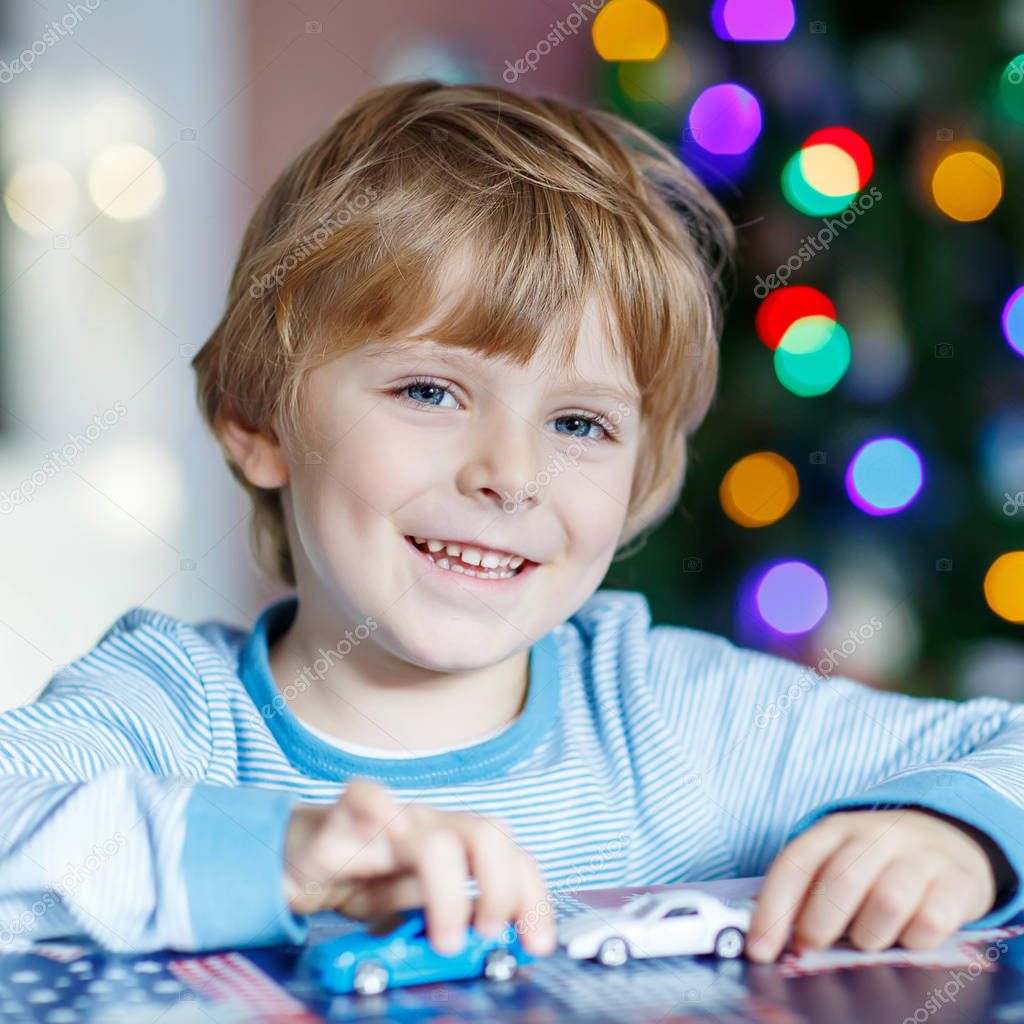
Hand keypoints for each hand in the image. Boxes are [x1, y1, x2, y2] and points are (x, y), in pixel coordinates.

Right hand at [282, 777, 554, 956]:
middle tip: (488, 934)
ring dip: (448, 890)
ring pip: (432, 836)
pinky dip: (376, 808)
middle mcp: (429, 825)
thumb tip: (501, 941)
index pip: (512, 857)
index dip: (532, 899)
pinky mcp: (342, 820)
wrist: (303, 858)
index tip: (536, 945)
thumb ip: (457, 914)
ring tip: (445, 937)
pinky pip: (362, 798)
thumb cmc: (367, 878)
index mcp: (456, 843)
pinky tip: (384, 825)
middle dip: (500, 889)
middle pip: (486, 834)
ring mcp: (390, 820)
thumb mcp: (420, 907)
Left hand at [745, 808, 999, 961]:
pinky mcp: (956, 883)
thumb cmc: (876, 862)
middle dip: (818, 924)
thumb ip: (804, 890)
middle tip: (810, 949)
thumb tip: (764, 935)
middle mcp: (875, 835)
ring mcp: (919, 856)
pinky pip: (930, 921)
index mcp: (834, 829)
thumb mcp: (837, 859)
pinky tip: (907, 938)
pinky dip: (914, 941)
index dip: (773, 909)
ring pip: (887, 902)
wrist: (949, 839)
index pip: (795, 864)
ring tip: (865, 940)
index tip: (759, 950)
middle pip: (841, 880)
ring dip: (868, 935)